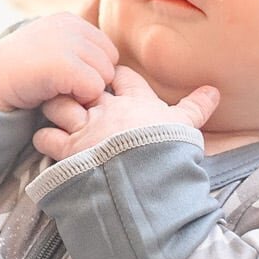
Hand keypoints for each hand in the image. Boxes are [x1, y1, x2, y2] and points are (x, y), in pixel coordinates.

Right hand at [0, 13, 118, 113]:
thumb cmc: (18, 74)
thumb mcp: (49, 49)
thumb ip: (77, 49)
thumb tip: (113, 66)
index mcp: (69, 20)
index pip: (107, 49)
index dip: (92, 70)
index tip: (65, 79)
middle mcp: (70, 25)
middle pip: (110, 61)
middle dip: (93, 80)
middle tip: (63, 88)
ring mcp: (67, 42)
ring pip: (104, 76)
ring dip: (85, 92)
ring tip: (57, 91)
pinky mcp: (64, 63)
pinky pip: (94, 88)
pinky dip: (78, 99)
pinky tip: (55, 96)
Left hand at [33, 65, 219, 161]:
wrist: (151, 183)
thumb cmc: (171, 154)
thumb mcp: (186, 128)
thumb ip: (196, 107)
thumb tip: (214, 89)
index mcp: (136, 102)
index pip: (121, 76)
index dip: (113, 75)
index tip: (108, 77)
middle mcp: (107, 110)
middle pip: (83, 85)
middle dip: (76, 85)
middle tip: (74, 92)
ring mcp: (86, 130)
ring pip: (60, 106)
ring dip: (55, 108)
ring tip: (53, 112)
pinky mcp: (69, 152)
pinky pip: (46, 138)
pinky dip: (44, 138)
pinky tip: (46, 141)